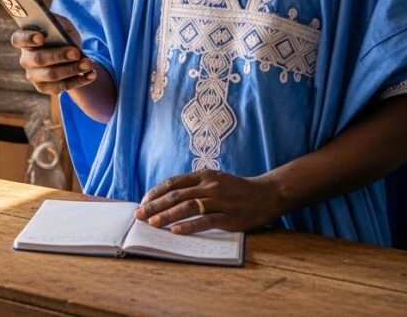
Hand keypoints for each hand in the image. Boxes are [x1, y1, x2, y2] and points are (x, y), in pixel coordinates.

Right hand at [10, 15, 95, 96]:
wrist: (69, 54)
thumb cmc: (62, 35)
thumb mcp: (62, 24)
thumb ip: (59, 23)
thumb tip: (60, 29)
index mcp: (24, 39)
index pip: (18, 39)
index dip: (28, 39)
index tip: (41, 37)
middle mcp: (25, 59)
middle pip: (38, 59)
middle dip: (59, 56)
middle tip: (76, 53)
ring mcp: (33, 75)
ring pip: (51, 75)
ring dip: (72, 70)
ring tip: (88, 63)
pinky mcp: (44, 88)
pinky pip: (61, 87)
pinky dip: (78, 81)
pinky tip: (91, 74)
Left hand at [134, 170, 286, 234]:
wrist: (266, 194)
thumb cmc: (236, 190)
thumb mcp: (214, 180)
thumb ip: (194, 186)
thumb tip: (168, 198)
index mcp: (204, 175)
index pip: (173, 183)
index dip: (156, 193)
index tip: (143, 202)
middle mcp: (209, 185)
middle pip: (176, 195)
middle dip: (155, 206)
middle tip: (139, 215)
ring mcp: (219, 200)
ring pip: (188, 207)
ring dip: (167, 216)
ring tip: (152, 224)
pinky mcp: (228, 216)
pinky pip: (205, 221)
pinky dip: (189, 226)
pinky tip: (176, 232)